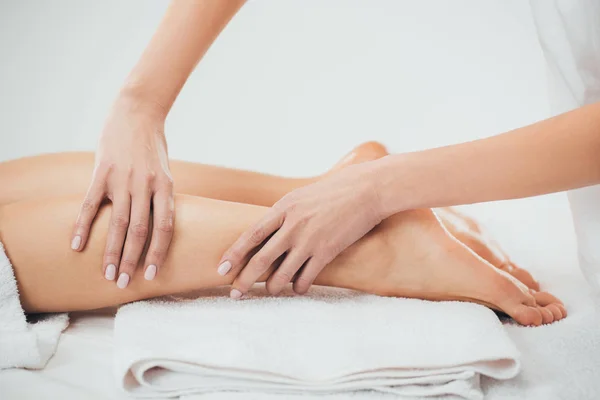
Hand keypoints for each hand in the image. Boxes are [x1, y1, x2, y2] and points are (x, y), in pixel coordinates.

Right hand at [71, 95, 174, 287]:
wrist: (137, 114)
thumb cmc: (153, 148)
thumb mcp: (165, 173)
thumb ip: (161, 199)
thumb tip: (158, 230)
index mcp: (165, 186)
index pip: (164, 227)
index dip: (158, 252)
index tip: (151, 274)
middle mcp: (145, 184)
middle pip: (139, 230)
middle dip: (132, 259)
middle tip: (124, 282)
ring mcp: (122, 178)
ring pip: (116, 222)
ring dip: (111, 250)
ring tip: (107, 273)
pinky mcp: (102, 172)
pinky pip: (90, 204)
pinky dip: (83, 226)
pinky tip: (77, 245)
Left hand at [218, 161, 384, 297]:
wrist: (367, 190)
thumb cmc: (335, 190)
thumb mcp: (302, 195)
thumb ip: (284, 213)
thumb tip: (268, 230)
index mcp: (283, 208)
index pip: (251, 235)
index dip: (234, 253)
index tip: (222, 268)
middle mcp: (293, 226)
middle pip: (261, 259)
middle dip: (245, 279)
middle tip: (235, 293)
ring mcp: (310, 240)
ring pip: (282, 273)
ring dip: (273, 287)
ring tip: (269, 292)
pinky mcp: (327, 251)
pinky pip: (307, 277)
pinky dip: (300, 286)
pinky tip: (298, 288)